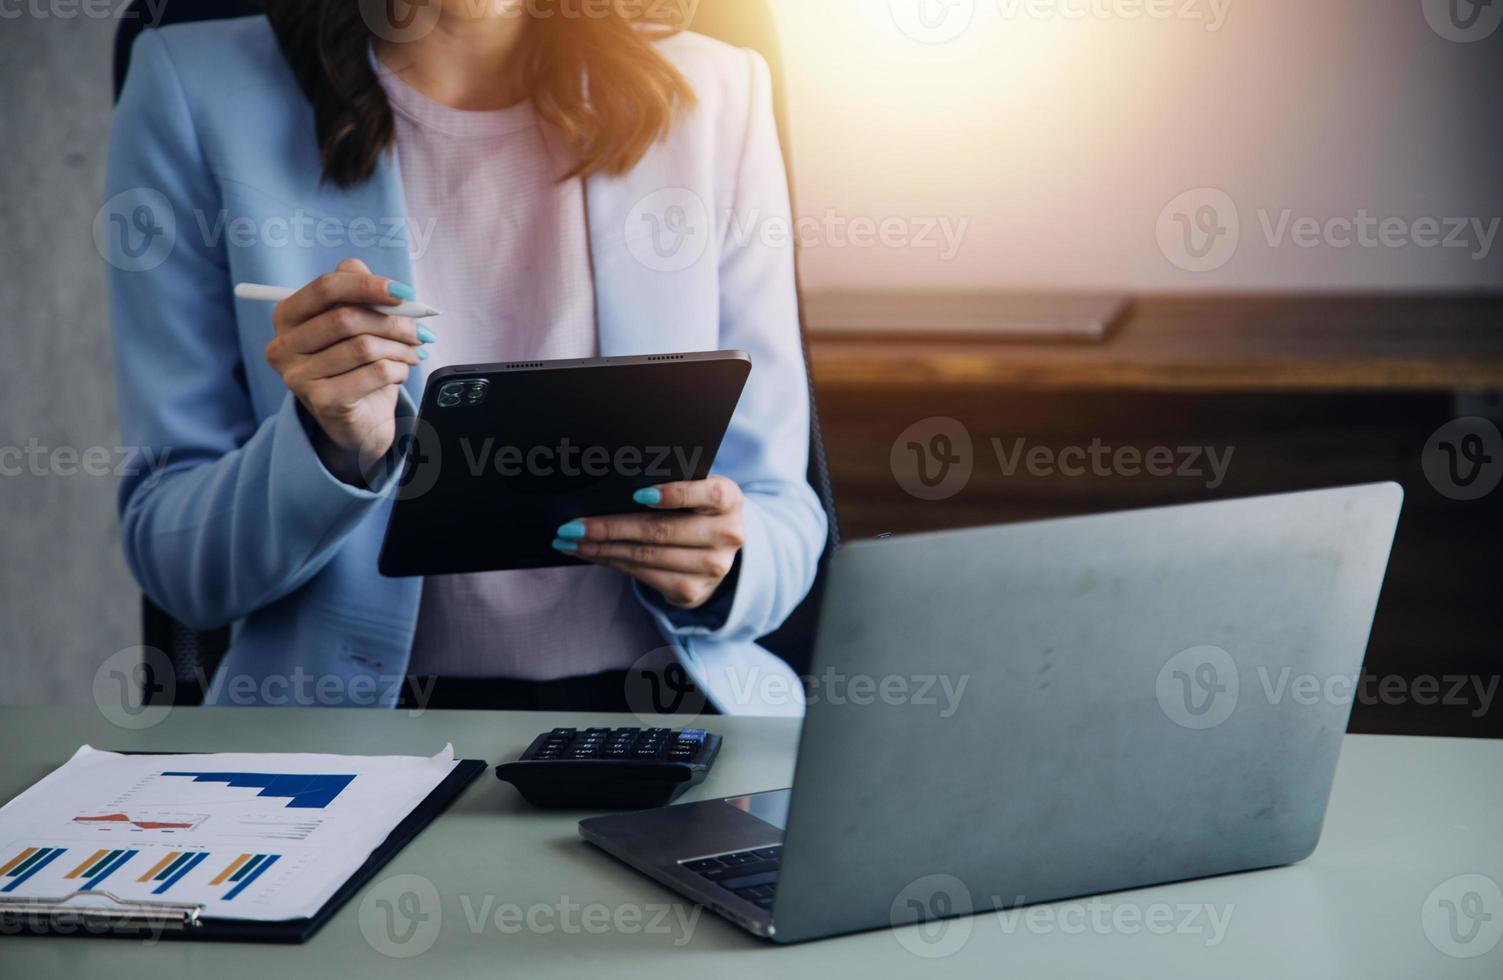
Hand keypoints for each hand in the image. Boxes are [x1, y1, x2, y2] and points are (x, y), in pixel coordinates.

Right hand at [263, 258, 430, 481]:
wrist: (359, 420)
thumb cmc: (356, 364)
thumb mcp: (356, 322)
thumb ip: (358, 291)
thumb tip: (379, 280)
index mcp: (287, 316)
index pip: (325, 288)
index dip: (367, 286)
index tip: (404, 292)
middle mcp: (283, 346)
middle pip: (346, 318)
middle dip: (393, 322)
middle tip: (420, 330)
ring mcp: (298, 376)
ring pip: (364, 346)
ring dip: (401, 348)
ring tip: (414, 353)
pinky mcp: (322, 401)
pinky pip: (375, 373)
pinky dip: (398, 369)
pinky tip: (400, 373)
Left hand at [554, 477, 746, 609]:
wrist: (719, 551)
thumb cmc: (696, 509)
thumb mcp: (696, 490)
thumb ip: (671, 483)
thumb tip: (611, 486)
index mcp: (729, 499)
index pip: (708, 494)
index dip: (673, 494)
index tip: (637, 494)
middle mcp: (727, 535)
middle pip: (662, 530)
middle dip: (610, 527)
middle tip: (572, 524)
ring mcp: (712, 568)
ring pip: (646, 556)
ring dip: (602, 548)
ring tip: (570, 539)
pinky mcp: (693, 591)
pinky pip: (644, 576)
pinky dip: (612, 563)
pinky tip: (591, 553)